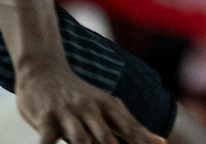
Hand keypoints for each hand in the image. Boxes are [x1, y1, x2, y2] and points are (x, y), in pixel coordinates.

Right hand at [17, 68, 162, 143]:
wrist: (43, 69)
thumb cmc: (79, 96)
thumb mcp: (107, 106)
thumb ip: (131, 126)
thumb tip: (162, 141)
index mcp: (108, 108)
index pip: (130, 128)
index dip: (142, 140)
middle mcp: (91, 110)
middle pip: (107, 137)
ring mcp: (68, 114)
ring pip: (80, 139)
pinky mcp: (45, 119)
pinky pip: (46, 139)